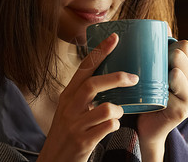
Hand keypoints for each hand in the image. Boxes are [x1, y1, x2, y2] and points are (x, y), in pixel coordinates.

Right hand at [38, 33, 138, 161]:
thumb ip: (85, 94)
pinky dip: (115, 125)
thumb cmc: (67, 132)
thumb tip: (111, 76)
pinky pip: (108, 127)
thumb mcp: (71, 109)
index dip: (100, 51)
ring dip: (118, 110)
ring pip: (106, 108)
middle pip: (93, 84)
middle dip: (116, 78)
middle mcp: (69, 107)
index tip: (115, 37)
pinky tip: (112, 127)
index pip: (84, 68)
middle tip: (134, 78)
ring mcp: (75, 125)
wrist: (53, 161)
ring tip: (118, 114)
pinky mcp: (83, 141)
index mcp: (68, 95)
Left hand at [137, 38, 187, 160]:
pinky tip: (153, 99)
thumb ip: (161, 53)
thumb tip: (163, 27)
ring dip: (162, 76)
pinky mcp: (183, 112)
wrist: (147, 129)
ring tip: (153, 85)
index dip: (169, 46)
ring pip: (177, 73)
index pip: (185, 46)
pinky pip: (168, 93)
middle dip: (164, 58)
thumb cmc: (149, 98)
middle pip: (180, 56)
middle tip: (152, 71)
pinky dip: (157, 94)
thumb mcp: (156, 74)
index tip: (157, 58)